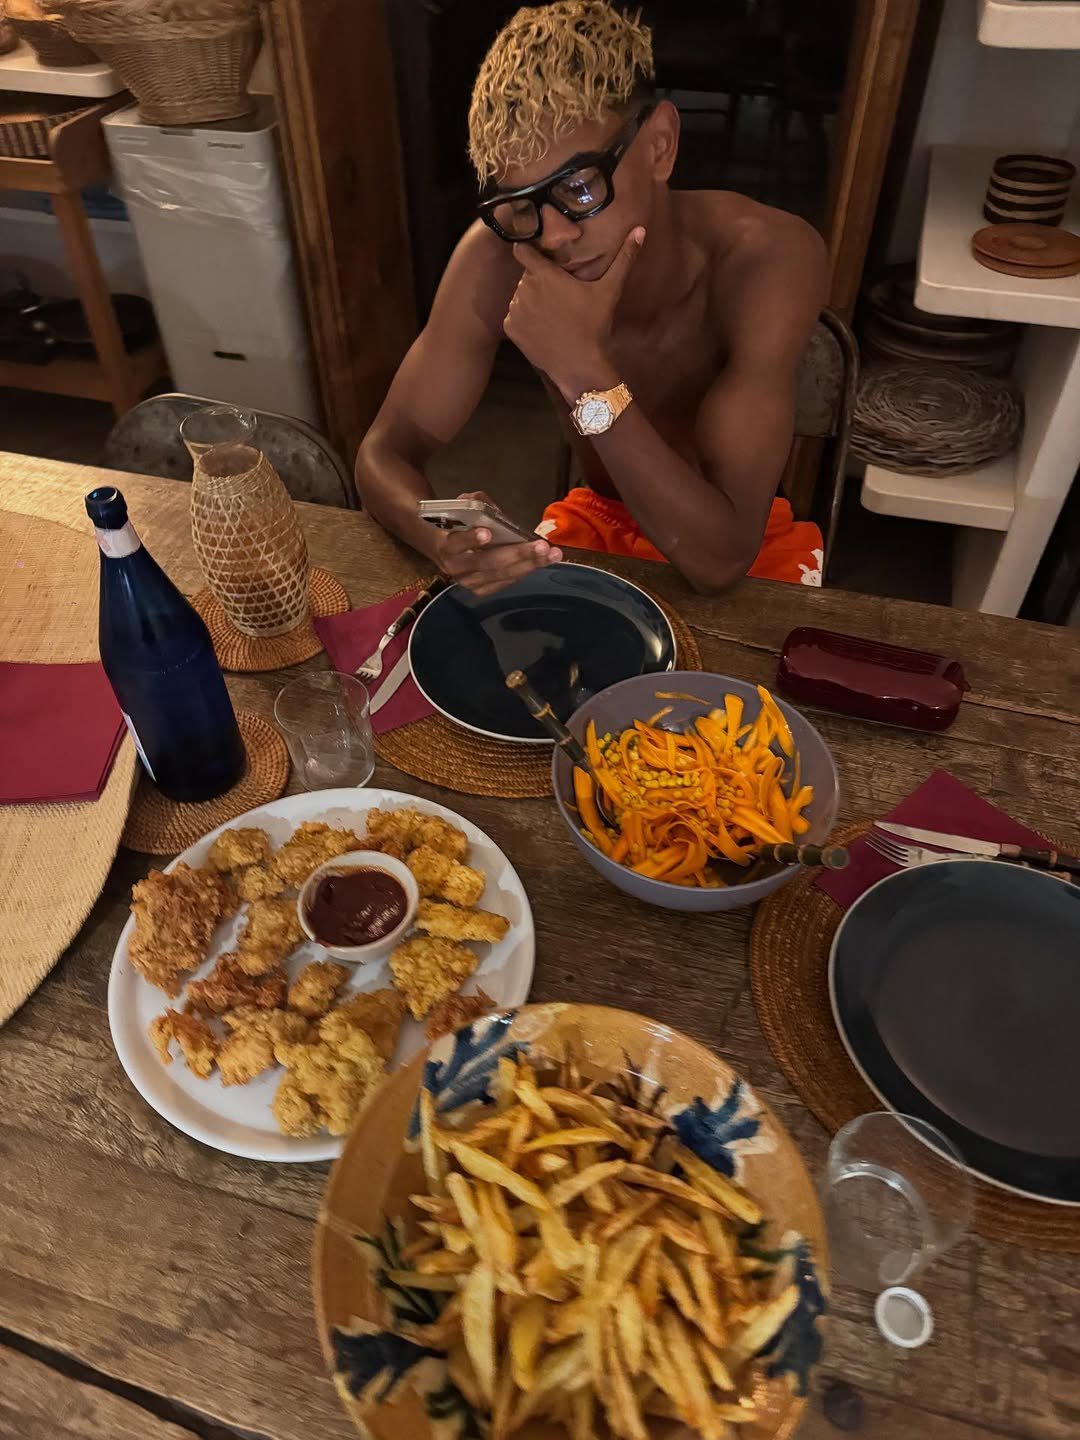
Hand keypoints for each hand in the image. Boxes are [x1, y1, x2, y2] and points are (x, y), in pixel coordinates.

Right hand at [432, 491, 561, 597]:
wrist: (441, 548)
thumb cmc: (455, 524)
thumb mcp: (460, 507)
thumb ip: (476, 504)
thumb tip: (496, 512)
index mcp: (445, 544)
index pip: (456, 542)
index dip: (470, 539)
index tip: (487, 533)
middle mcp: (455, 567)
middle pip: (487, 563)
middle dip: (517, 554)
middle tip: (541, 546)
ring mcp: (468, 582)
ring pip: (501, 574)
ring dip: (529, 564)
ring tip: (551, 554)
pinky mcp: (481, 589)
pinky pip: (506, 580)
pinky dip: (526, 570)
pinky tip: (543, 561)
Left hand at [504, 226, 644, 397]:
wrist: (579, 365)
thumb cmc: (594, 326)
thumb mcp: (609, 291)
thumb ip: (623, 258)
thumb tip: (640, 230)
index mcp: (544, 275)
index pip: (522, 250)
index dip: (528, 250)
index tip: (538, 256)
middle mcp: (524, 289)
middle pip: (526, 276)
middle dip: (539, 281)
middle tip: (558, 295)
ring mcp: (516, 310)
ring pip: (520, 296)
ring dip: (531, 300)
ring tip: (552, 313)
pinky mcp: (510, 328)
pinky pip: (514, 316)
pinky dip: (525, 320)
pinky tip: (543, 327)